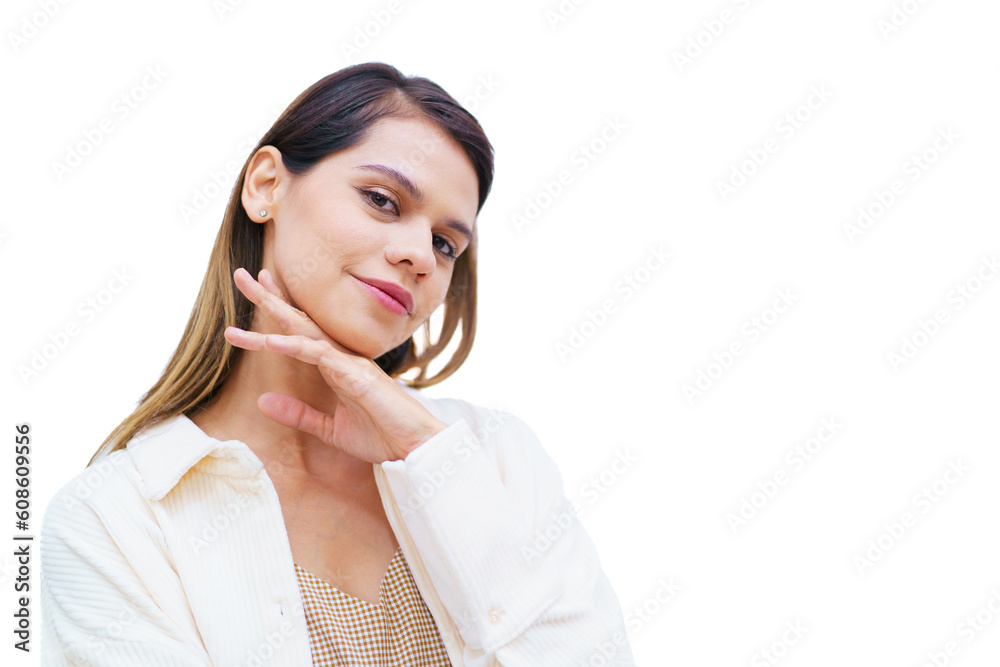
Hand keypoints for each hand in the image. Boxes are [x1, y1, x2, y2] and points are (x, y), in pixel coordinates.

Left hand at [223, 267, 448, 462]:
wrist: (415, 447)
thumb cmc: (382, 435)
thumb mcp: (330, 429)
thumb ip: (299, 414)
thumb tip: (262, 401)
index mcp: (336, 366)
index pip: (301, 332)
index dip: (278, 311)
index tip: (256, 291)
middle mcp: (341, 357)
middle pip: (299, 321)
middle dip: (269, 298)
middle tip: (240, 275)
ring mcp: (349, 363)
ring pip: (305, 331)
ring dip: (275, 311)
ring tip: (250, 292)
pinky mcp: (357, 376)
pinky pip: (320, 356)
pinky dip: (295, 346)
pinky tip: (271, 340)